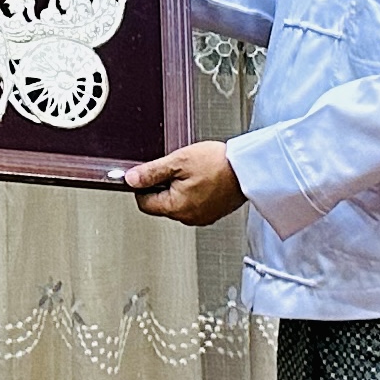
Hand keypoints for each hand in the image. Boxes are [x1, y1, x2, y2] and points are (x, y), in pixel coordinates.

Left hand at [124, 142, 245, 226]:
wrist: (249, 168)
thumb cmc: (219, 164)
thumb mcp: (178, 162)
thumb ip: (151, 172)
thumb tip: (130, 179)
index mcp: (176, 208)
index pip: (144, 203)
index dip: (143, 185)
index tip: (151, 173)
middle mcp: (188, 217)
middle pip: (161, 204)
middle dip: (163, 186)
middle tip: (177, 168)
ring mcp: (202, 217)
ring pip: (178, 203)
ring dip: (180, 188)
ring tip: (194, 172)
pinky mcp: (214, 213)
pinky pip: (195, 203)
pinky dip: (195, 192)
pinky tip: (204, 178)